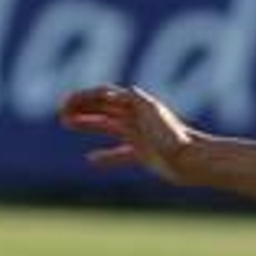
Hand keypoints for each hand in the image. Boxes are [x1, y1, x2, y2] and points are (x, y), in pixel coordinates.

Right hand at [59, 85, 193, 182]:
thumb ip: (139, 102)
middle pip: (103, 106)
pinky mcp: (145, 154)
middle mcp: (137, 118)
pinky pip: (120, 153)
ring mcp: (140, 135)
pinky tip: (91, 160)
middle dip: (81, 106)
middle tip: (60, 113)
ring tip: (67, 123)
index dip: (83, 98)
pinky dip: (106, 156)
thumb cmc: (176, 139)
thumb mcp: (155, 115)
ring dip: (87, 123)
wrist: (194, 162)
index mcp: (136, 105)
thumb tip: (117, 93)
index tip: (65, 105)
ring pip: (108, 125)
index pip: (103, 94)